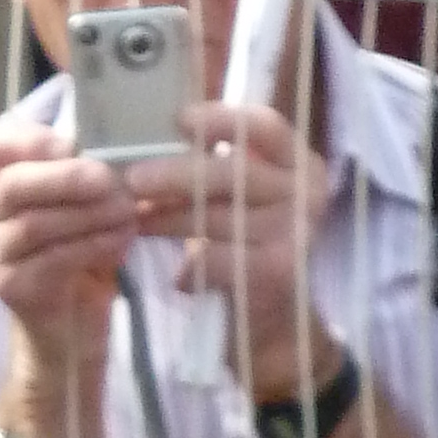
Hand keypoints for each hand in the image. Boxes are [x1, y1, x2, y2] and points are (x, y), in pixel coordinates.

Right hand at [0, 122, 134, 411]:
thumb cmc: (80, 254)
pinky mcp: (8, 286)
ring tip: (127, 212)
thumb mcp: (85, 207)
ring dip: (87, 215)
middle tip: (110, 181)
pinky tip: (119, 240)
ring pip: (34, 224)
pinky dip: (90, 246)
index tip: (73, 146)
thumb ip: (87, 177)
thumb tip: (117, 153)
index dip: (32, 141)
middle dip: (65, 178)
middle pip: (12, 185)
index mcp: (0, 182)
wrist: (71, 324)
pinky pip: (50, 259)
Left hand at [117, 103, 330, 395]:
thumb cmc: (243, 239)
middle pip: (234, 173)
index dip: (221, 119)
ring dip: (167, 220)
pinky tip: (177, 276)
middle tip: (131, 179)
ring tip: (135, 221)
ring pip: (218, 217)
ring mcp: (299, 232)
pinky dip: (191, 268)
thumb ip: (208, 161)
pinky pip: (220, 261)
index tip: (179, 119)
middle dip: (175, 174)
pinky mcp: (281, 271)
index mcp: (296, 160)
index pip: (264, 126)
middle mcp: (307, 191)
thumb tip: (140, 135)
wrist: (274, 317)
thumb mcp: (236, 193)